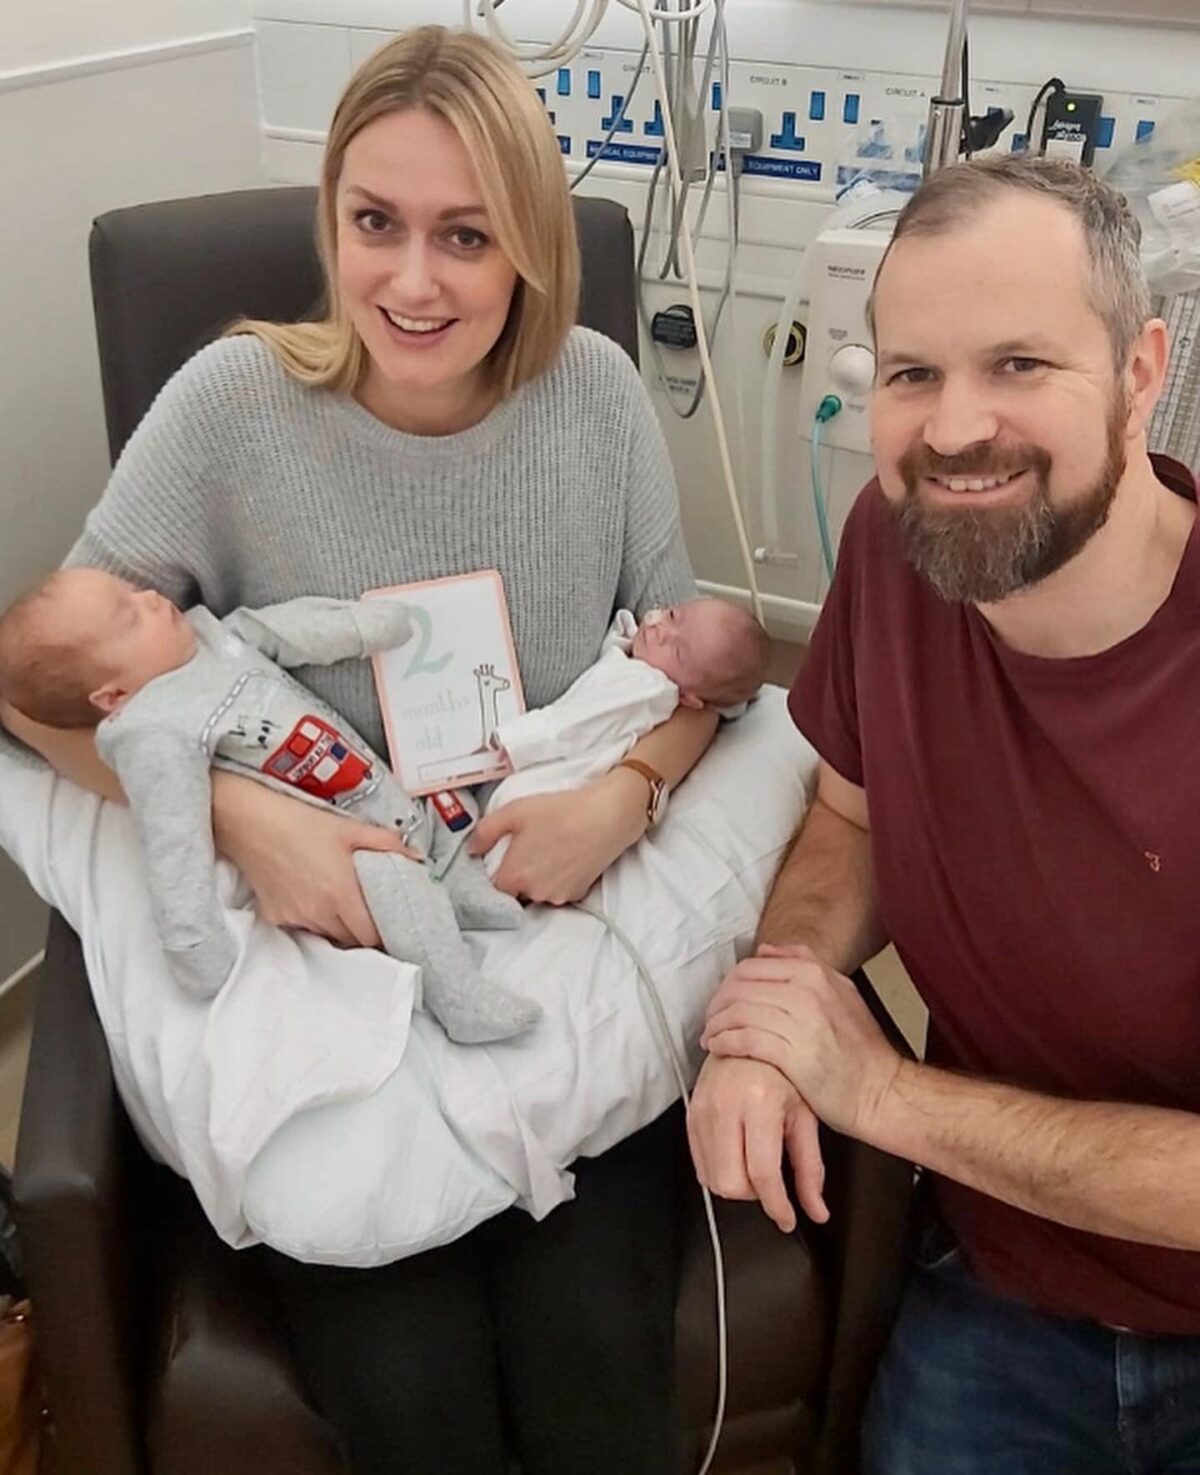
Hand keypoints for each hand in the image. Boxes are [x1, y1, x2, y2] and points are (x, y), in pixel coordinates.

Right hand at [212, 772, 417, 948]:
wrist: (250, 823)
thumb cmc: (300, 822)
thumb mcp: (348, 827)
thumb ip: (386, 843)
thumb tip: (416, 857)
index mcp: (341, 892)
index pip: (371, 936)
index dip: (384, 935)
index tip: (391, 928)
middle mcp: (319, 912)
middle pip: (351, 941)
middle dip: (364, 933)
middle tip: (371, 916)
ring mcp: (296, 917)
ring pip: (328, 937)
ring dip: (339, 928)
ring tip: (343, 906)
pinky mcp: (276, 917)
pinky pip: (303, 929)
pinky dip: (313, 921)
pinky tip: (314, 899)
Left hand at [467, 769, 645, 903]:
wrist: (607, 816)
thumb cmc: (561, 811)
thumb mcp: (515, 811)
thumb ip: (486, 832)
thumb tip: (472, 848)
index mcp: (515, 876)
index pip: (493, 890)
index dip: (497, 873)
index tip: (503, 859)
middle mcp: (534, 892)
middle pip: (516, 893)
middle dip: (518, 876)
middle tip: (529, 848)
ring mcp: (558, 895)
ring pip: (538, 893)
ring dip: (539, 878)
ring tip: (550, 849)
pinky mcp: (578, 893)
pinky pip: (559, 891)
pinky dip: (558, 879)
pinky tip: (565, 856)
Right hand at [687, 1054, 827, 1231]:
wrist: (750, 1037)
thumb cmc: (783, 1072)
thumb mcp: (805, 1116)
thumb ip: (811, 1169)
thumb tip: (817, 1211)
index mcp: (760, 1102)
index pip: (762, 1173)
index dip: (777, 1206)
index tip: (787, 1219)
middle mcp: (726, 1105)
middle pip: (731, 1183)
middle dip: (754, 1195)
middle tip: (770, 1184)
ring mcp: (703, 1109)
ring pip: (711, 1179)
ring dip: (736, 1185)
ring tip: (754, 1165)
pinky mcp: (690, 1113)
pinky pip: (699, 1163)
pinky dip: (719, 1171)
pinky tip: (737, 1157)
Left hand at [701, 943, 902, 1140]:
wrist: (881, 1090)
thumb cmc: (862, 1049)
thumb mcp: (842, 992)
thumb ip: (804, 965)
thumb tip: (766, 950)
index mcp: (814, 973)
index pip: (750, 967)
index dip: (727, 985)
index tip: (721, 1001)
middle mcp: (806, 991)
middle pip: (738, 987)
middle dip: (716, 1005)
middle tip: (710, 1020)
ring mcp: (799, 1022)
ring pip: (737, 1012)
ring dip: (716, 1025)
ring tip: (711, 1038)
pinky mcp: (792, 1054)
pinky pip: (744, 1040)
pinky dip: (724, 1043)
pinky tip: (719, 1049)